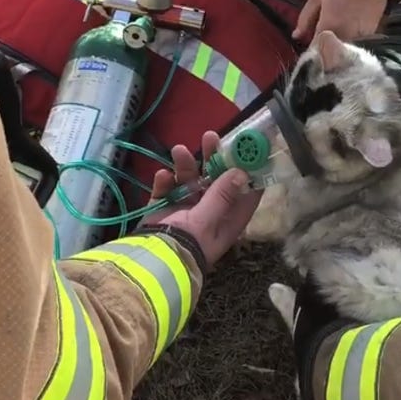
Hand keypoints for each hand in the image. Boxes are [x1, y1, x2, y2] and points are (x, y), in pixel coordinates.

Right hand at [139, 131, 261, 266]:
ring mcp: (187, 209)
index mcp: (229, 218)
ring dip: (185, 165)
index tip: (248, 145)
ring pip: (190, 180)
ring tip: (179, 150)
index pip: (245, 191)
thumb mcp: (207, 220)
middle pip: (216, 179)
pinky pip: (167, 189)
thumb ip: (222, 195)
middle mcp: (211, 211)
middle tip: (210, 137)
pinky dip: (165, 181)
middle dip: (214, 158)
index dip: (248, 168)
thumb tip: (242, 172)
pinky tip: (162, 176)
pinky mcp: (165, 208)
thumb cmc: (187, 245)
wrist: (151, 262)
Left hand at [293, 0, 386, 41]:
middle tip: (326, 34)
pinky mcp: (372, 34)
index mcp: (327, 28)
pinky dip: (353, 38)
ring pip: (345, 48)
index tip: (312, 43)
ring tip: (340, 30)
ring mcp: (359, 37)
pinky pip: (358, 42)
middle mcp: (343, 37)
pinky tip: (352, 27)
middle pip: (331, 52)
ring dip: (340, 44)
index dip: (312, 48)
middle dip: (326, 46)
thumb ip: (305, 19)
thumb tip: (296, 36)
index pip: (315, 49)